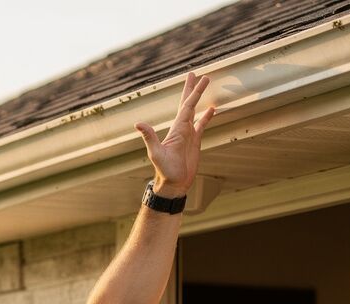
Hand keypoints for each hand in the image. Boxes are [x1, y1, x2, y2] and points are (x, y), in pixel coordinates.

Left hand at [135, 72, 214, 196]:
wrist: (173, 184)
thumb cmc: (164, 171)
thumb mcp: (156, 153)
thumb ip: (149, 137)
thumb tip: (138, 123)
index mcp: (176, 128)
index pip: (187, 106)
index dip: (193, 91)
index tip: (199, 78)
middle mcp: (182, 128)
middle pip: (188, 104)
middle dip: (192, 89)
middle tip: (196, 74)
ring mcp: (188, 134)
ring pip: (195, 112)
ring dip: (199, 99)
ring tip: (204, 87)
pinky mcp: (194, 142)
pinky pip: (202, 125)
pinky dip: (206, 116)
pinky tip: (212, 109)